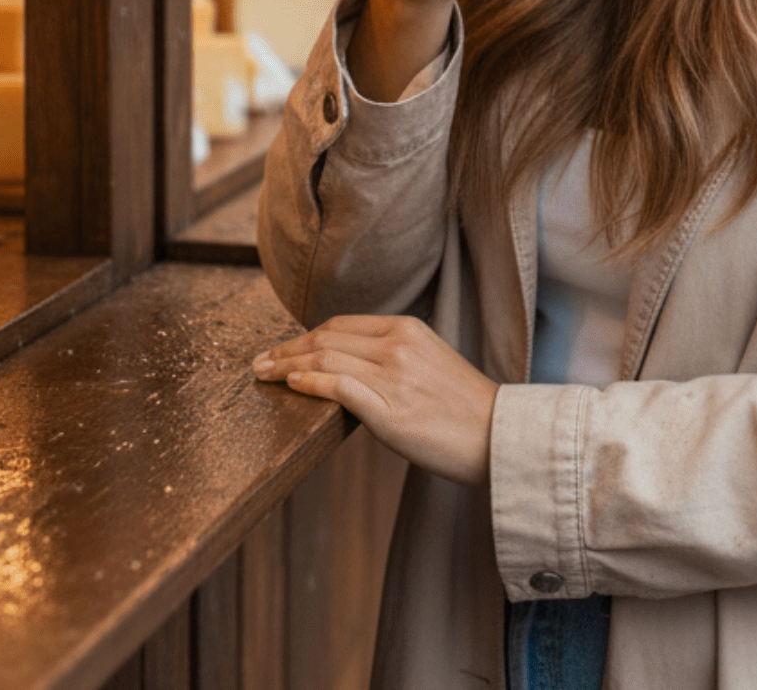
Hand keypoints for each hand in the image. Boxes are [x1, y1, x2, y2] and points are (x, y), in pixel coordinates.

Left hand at [253, 315, 498, 488]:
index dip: (305, 336)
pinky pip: (338, 386)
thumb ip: (393, 357)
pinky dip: (310, 381)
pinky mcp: (388, 408)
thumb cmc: (465, 407)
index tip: (284, 349)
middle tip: (259, 362)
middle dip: (286, 349)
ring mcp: (392, 375)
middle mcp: (397, 345)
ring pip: (325, 358)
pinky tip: (293, 384)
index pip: (341, 324)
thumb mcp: (430, 363)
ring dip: (286, 366)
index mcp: (407, 329)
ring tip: (263, 374)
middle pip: (326, 338)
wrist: (497, 433)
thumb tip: (351, 368)